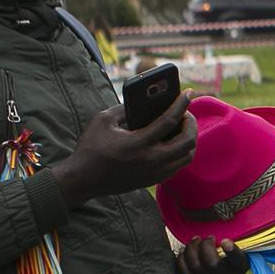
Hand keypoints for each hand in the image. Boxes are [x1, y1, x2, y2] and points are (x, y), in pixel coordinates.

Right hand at [47, 91, 196, 208]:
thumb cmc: (91, 147)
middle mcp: (150, 160)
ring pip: (187, 157)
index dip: (181, 104)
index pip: (169, 121)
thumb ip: (124, 109)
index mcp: (138, 143)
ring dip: (189, 139)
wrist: (83, 179)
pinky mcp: (153, 180)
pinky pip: (178, 166)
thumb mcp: (103, 120)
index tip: (189, 93)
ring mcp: (154, 173)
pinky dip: (181, 152)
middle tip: (186, 113)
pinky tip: (174, 142)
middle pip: (187, 142)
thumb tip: (143, 102)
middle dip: (191, 123)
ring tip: (183, 127)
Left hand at [178, 236, 246, 273]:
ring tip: (195, 241)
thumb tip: (222, 241)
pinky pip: (185, 273)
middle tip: (205, 238)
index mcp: (240, 267)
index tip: (225, 241)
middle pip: (211, 263)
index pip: (238, 260)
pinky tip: (186, 251)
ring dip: (191, 250)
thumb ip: (232, 244)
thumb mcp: (237, 251)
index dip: (231, 251)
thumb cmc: (230, 259)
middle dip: (204, 245)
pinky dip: (182, 259)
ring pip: (196, 267)